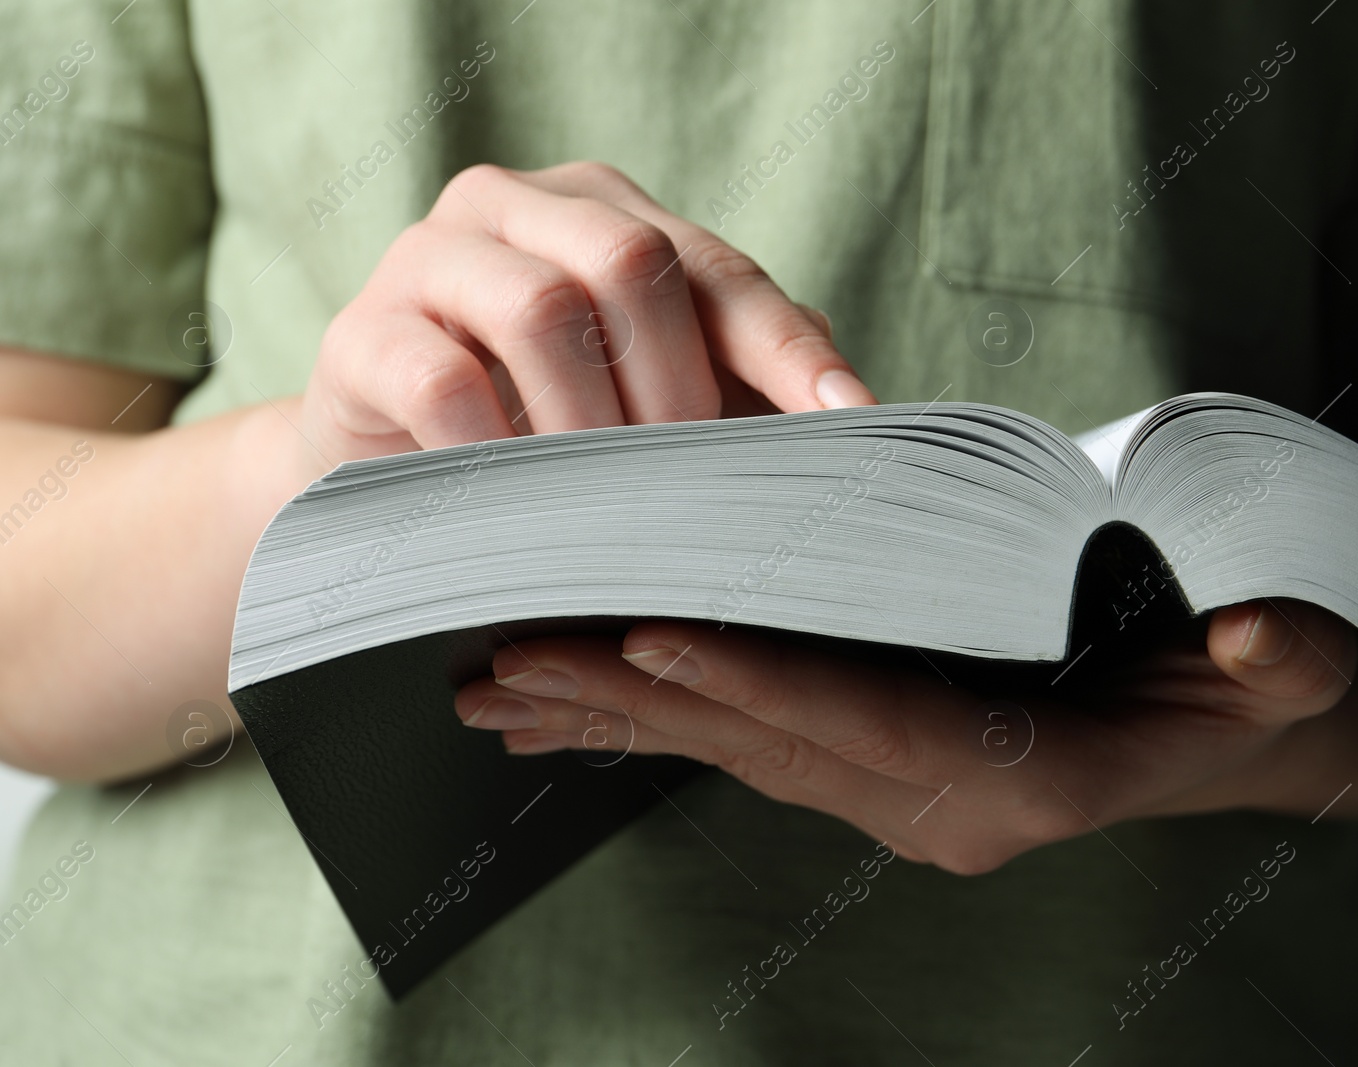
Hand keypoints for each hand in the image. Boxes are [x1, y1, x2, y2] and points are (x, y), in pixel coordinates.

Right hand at [295, 161, 871, 480]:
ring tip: (602, 499)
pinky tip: (515, 498)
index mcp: (604, 213)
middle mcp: (519, 208)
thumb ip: (732, 386)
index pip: (716, 268)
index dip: (786, 347)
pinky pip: (440, 380)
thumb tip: (853, 418)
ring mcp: (430, 259)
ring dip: (590, 424)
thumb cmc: (537, 428)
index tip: (850, 419)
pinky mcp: (361, 334)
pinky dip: (494, 451)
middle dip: (678, 388)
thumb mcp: (642, 401)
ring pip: (542, 310)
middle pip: (633, 262)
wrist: (383, 467)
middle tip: (685, 481)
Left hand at [453, 601, 1357, 872]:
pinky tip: (576, 702)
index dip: (760, 679)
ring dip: (618, 718)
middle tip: (504, 658)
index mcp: (1022, 775)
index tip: (646, 638)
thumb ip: (1275, 662)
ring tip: (496, 686)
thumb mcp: (1285, 665)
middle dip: (635, 699)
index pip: (867, 720)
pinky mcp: (877, 771)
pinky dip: (659, 721)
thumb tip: (1265, 640)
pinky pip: (750, 745)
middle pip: (767, 739)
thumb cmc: (1248, 680)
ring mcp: (900, 798)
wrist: (1235, 730)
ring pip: (737, 750)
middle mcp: (940, 805)